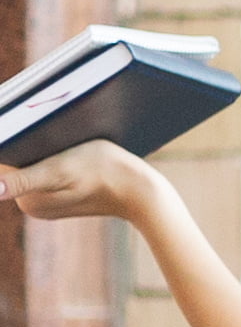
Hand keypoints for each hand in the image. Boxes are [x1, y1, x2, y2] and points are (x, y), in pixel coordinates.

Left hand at [1, 139, 156, 224]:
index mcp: (28, 201)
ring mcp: (47, 202)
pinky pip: (46, 173)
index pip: (6, 163)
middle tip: (48, 127)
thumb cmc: (103, 173)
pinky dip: (51, 158)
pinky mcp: (61, 198)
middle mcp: (32, 205)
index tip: (25, 121)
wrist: (141, 191)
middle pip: (18, 165)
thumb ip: (22, 180)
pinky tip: (67, 150)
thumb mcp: (59, 171)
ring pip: (32, 166)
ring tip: (60, 137)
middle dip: (26, 145)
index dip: (12, 140)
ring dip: (39, 150)